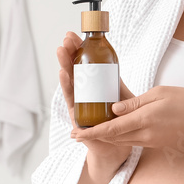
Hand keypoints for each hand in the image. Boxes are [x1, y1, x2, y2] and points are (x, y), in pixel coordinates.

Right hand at [57, 31, 133, 165]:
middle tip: (65, 39)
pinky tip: (63, 73)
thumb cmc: (118, 124)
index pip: (83, 64)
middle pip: (73, 69)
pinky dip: (67, 85)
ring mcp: (78, 103)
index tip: (73, 35)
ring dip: (64, 65)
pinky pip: (71, 98)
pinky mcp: (77, 115)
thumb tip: (114, 69)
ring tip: (61, 51)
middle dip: (69, 53)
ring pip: (69, 81)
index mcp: (92, 87)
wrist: (116, 147)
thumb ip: (118, 87)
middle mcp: (82, 93)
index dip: (78, 50)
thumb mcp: (122, 100)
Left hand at [72, 85, 183, 150]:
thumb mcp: (159, 93)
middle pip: (111, 137)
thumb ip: (134, 102)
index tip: (75, 133)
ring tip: (88, 130)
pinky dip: (117, 137)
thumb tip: (114, 109)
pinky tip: (111, 130)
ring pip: (120, 141)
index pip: (111, 128)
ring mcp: (150, 141)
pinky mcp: (154, 144)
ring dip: (104, 137)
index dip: (91, 132)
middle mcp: (144, 134)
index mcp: (144, 119)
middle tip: (75, 133)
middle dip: (92, 136)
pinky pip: (131, 141)